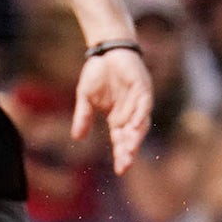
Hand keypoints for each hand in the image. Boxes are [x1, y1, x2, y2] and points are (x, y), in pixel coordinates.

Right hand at [71, 49, 152, 174]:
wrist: (106, 50)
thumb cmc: (98, 73)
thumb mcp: (86, 98)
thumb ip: (83, 117)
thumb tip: (76, 138)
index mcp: (119, 119)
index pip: (121, 142)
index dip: (122, 155)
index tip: (120, 171)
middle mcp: (131, 115)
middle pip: (132, 137)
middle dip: (129, 151)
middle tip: (125, 165)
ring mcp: (139, 103)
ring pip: (141, 125)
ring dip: (136, 137)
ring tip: (130, 151)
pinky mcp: (143, 90)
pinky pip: (144, 105)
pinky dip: (141, 115)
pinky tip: (136, 125)